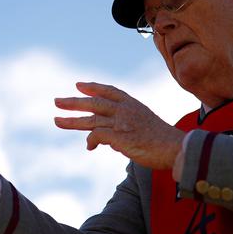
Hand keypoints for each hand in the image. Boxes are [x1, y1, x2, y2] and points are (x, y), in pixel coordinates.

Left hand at [54, 82, 184, 169]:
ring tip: (56, 121)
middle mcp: (124, 110)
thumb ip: (126, 125)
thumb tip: (108, 139)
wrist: (175, 148)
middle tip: (57, 101)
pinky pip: (96, 136)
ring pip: (90, 119)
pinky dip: (90, 141)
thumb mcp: (145, 124)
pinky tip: (88, 147)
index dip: (93, 87)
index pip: (109, 91)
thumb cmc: (163, 141)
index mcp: (132, 104)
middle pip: (93, 102)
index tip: (79, 85)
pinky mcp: (118, 136)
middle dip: (73, 102)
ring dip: (71, 121)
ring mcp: (121, 122)